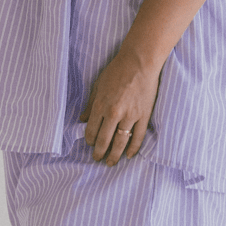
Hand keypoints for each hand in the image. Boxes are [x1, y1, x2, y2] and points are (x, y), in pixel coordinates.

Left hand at [79, 48, 160, 164]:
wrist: (139, 62)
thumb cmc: (117, 71)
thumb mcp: (98, 85)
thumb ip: (90, 104)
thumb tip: (82, 120)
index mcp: (100, 106)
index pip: (91, 130)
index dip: (89, 140)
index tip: (89, 145)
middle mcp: (113, 114)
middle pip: (104, 140)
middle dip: (99, 152)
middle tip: (97, 159)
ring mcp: (130, 116)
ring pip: (120, 142)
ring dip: (114, 155)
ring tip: (110, 163)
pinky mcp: (143, 116)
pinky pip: (138, 137)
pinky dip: (133, 148)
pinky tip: (128, 155)